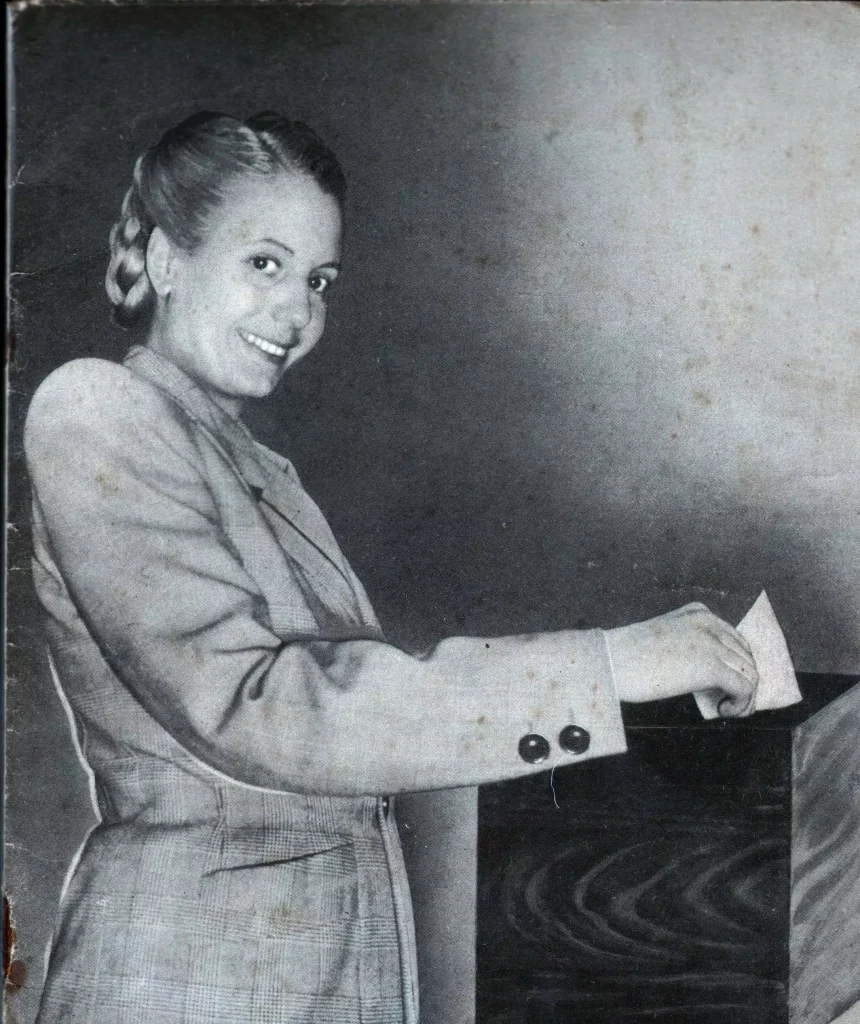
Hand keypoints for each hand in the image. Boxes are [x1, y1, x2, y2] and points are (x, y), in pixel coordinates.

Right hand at [605, 602, 757, 716]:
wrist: (611, 661)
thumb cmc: (627, 656)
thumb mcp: (664, 637)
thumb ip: (689, 643)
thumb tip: (708, 671)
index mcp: (698, 613)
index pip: (736, 640)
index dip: (738, 666)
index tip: (729, 685)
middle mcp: (709, 624)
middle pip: (745, 657)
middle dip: (743, 682)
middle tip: (730, 701)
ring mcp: (712, 644)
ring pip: (750, 673)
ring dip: (745, 697)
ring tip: (728, 709)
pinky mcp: (711, 667)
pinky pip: (744, 688)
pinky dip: (741, 704)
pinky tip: (724, 710)